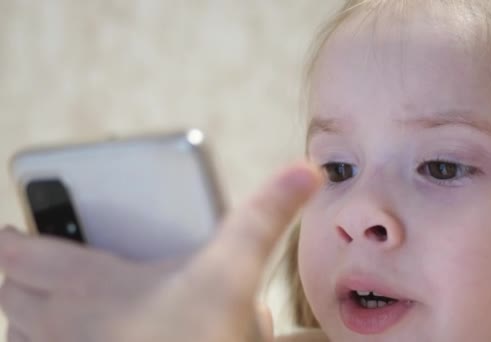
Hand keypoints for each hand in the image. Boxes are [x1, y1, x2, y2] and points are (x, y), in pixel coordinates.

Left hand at [0, 162, 321, 341]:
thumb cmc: (198, 340)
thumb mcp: (233, 273)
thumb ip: (264, 217)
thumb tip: (303, 171)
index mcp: (86, 285)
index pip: (16, 253)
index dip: (9, 239)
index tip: (10, 230)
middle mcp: (58, 325)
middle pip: (12, 288)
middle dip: (19, 269)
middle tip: (33, 257)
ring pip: (18, 328)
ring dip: (25, 309)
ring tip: (48, 299)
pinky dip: (39, 340)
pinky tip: (71, 338)